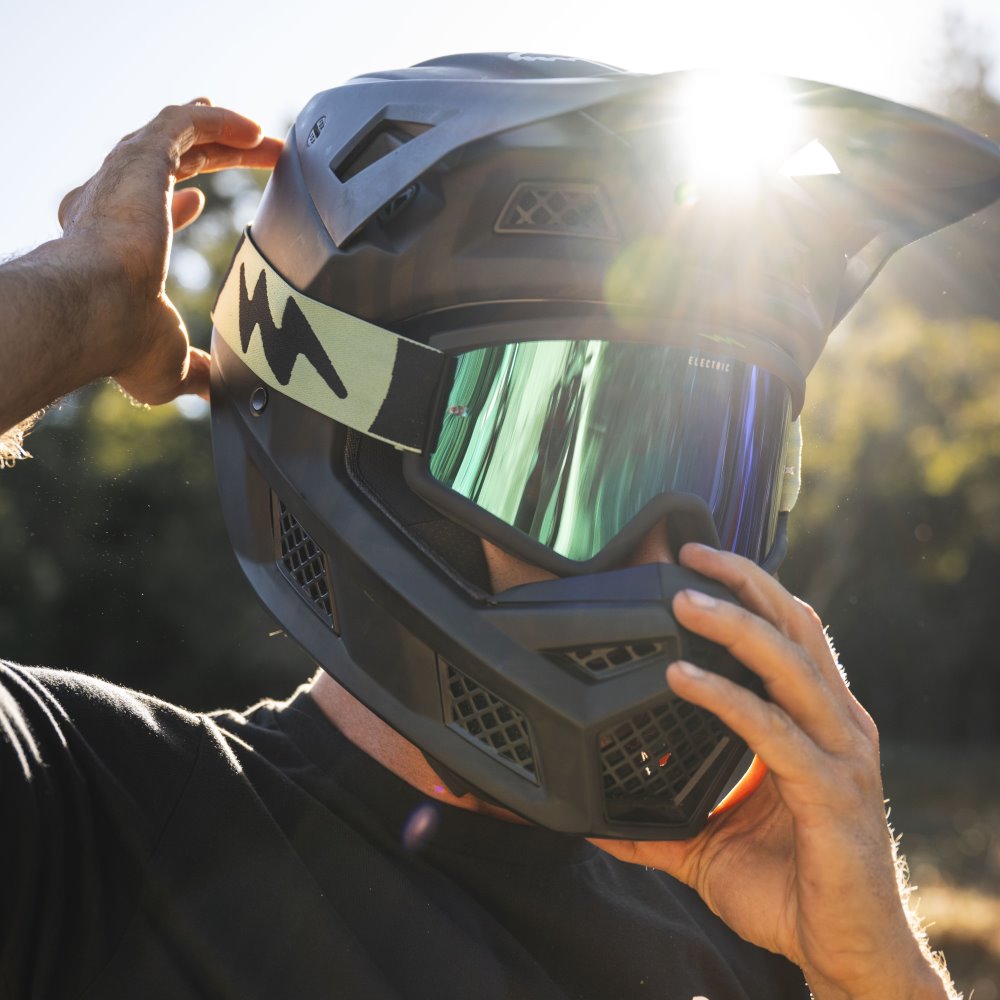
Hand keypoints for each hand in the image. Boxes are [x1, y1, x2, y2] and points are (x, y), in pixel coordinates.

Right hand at [57, 99, 281, 403]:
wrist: (97, 311)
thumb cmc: (121, 341)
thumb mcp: (172, 365)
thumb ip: (200, 371)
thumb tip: (219, 392)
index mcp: (107, 245)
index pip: (138, 214)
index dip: (172, 204)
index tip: (195, 200)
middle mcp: (109, 204)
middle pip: (165, 166)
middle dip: (208, 158)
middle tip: (248, 155)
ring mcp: (122, 178)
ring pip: (176, 137)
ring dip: (221, 134)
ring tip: (260, 135)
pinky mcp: (141, 159)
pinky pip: (184, 122)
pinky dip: (218, 119)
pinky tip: (254, 129)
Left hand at [592, 543, 951, 999]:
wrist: (842, 951)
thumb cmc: (791, 888)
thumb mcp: (711, 843)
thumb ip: (660, 822)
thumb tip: (598, 821)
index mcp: (815, 721)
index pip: (789, 633)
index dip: (748, 591)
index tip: (694, 562)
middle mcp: (834, 725)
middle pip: (796, 627)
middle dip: (745, 584)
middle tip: (691, 555)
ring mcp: (839, 755)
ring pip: (791, 665)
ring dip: (735, 626)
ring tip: (683, 602)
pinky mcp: (832, 792)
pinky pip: (774, 730)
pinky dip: (727, 698)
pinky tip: (684, 680)